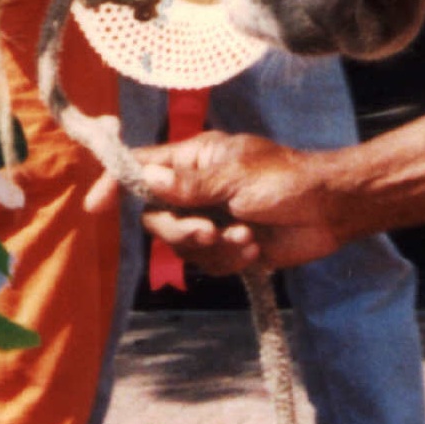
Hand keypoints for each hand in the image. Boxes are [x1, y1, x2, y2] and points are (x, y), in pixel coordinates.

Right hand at [132, 130, 344, 275]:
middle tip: (210, 231)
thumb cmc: (288, 180)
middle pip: (156, 218)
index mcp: (194, 159)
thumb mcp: (237, 177)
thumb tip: (147, 177)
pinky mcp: (228, 247)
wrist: (330, 211)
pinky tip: (255, 249)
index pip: (142, 168)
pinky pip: (208, 264)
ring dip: (213, 247)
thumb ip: (190, 183)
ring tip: (245, 238)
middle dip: (180, 230)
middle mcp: (196, 189)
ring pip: (181, 246)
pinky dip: (230, 260)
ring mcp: (212, 219)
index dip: (115, 184)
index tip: (94, 207)